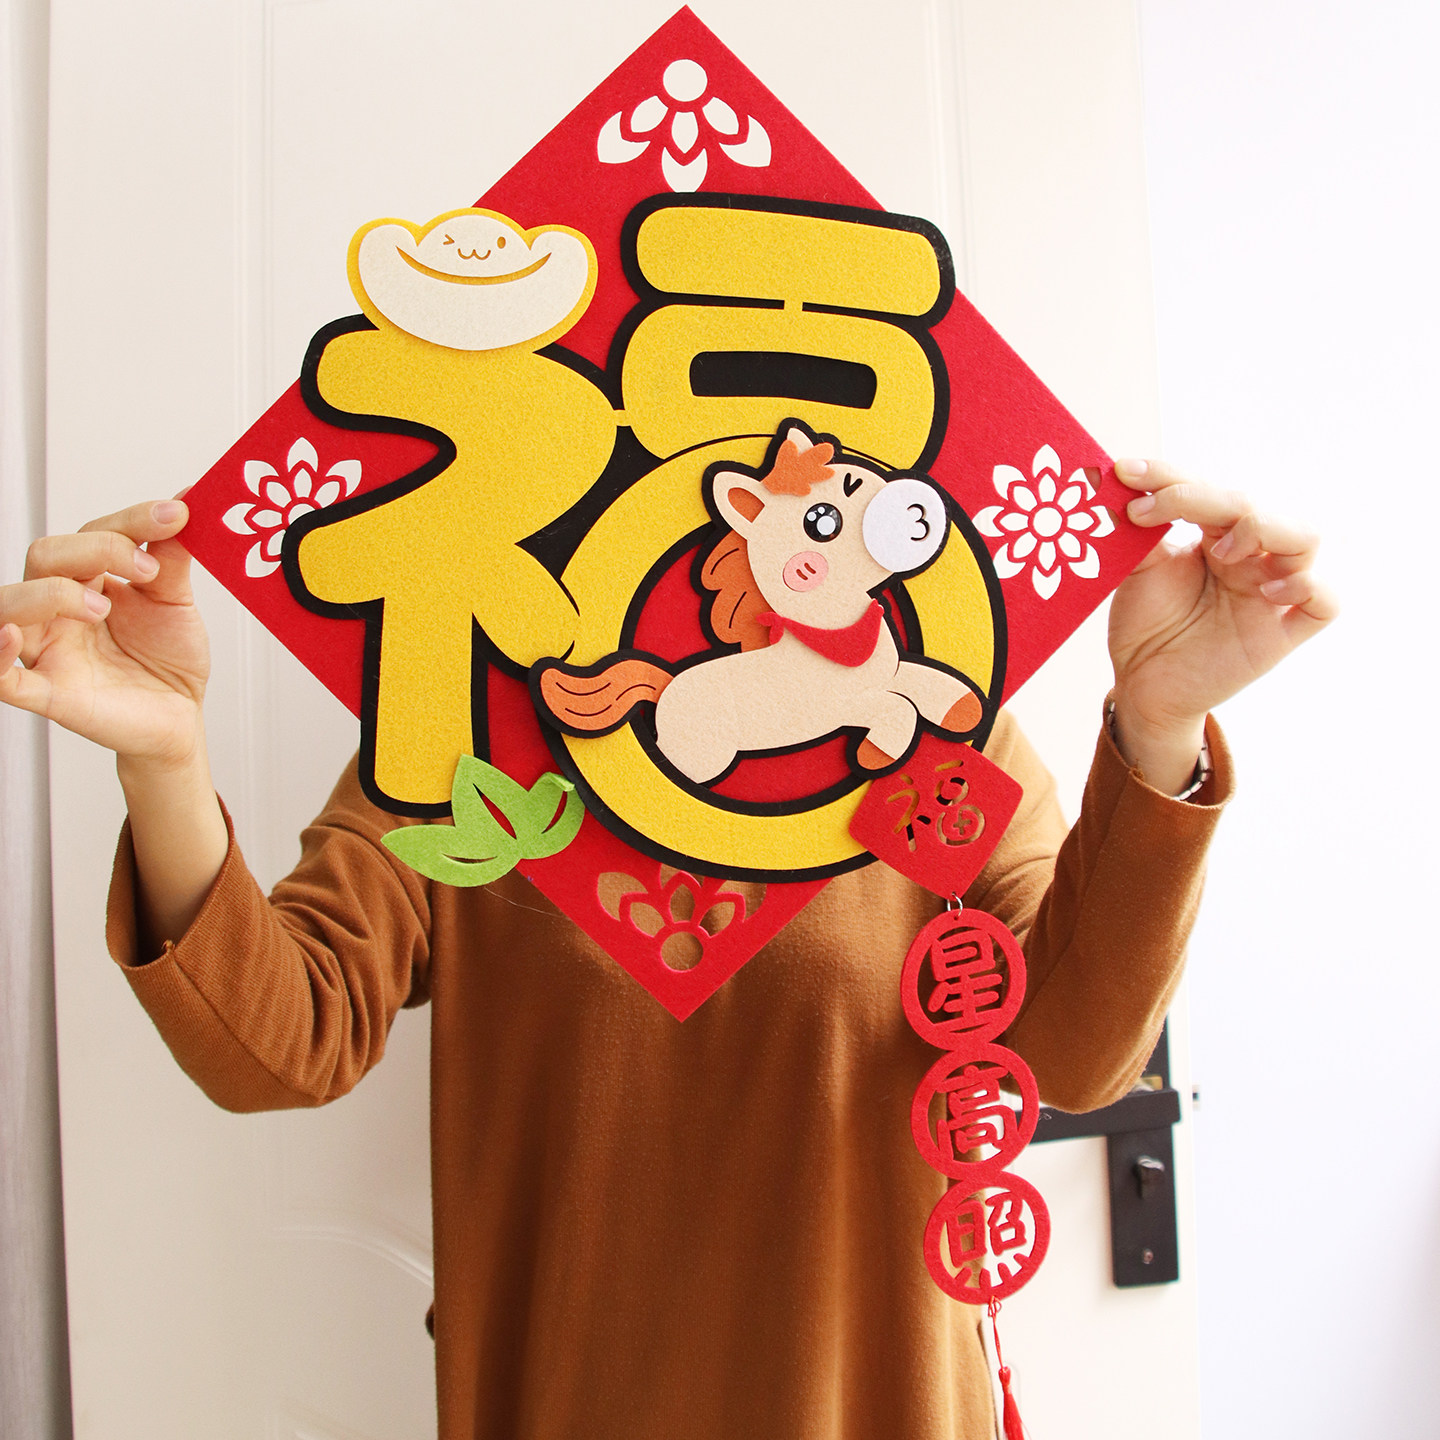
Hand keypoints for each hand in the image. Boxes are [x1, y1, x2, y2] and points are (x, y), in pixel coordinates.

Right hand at [0, 500, 208, 766]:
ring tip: (101, 607)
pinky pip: (1, 677)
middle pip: (45, 557)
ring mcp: (48, 649)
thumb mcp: (175, 602)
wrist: (182, 717)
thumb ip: (173, 556)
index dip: (130, 521)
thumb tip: (187, 499)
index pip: (90, 535)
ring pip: (10, 605)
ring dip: (51, 593)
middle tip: (147, 568)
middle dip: (95, 551)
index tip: (175, 516)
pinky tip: (14, 634)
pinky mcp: (48, 693)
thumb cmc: (168, 659)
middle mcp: (58, 609)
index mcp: (87, 580)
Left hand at [1106, 458, 1337, 793]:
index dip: (1168, 476)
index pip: (1205, 491)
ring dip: (1263, 529)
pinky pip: (1324, 601)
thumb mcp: (1137, 572)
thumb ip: (1138, 532)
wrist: (1143, 686)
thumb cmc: (1146, 624)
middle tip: (1147, 511)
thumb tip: (1120, 485)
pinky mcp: (1284, 631)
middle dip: (1199, 497)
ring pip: (1304, 538)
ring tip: (1221, 550)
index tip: (1125, 472)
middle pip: (1251, 506)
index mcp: (1216, 534)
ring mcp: (1272, 590)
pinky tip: (1268, 590)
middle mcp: (1251, 555)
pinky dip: (1306, 586)